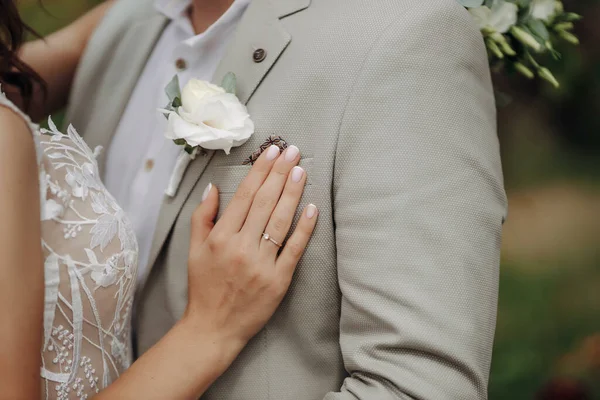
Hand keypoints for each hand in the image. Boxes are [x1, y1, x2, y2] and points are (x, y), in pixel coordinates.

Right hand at [185, 144, 317, 347]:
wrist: (213, 328)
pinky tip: (312, 208)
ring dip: (292, 193)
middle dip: (279, 173)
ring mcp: (261, 264)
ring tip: (301, 170)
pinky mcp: (279, 280)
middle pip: (265, 203)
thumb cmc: (204, 287)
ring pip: (280, 221)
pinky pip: (294, 250)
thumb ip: (202, 217)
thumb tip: (214, 187)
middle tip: (292, 151)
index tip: (271, 152)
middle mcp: (240, 247)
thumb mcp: (194, 250)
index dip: (260, 171)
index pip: (245, 196)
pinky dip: (304, 228)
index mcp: (220, 237)